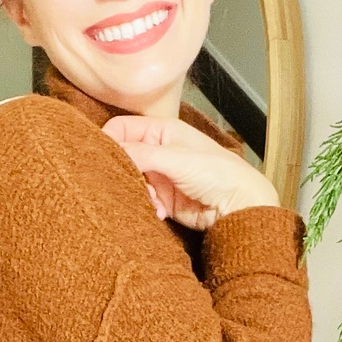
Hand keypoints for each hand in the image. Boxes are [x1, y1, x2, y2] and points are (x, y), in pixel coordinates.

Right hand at [102, 114, 279, 230]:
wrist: (237, 205)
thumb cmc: (215, 172)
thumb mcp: (175, 158)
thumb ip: (141, 154)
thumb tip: (109, 150)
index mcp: (161, 130)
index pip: (122, 128)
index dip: (110, 141)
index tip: (103, 159)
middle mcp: (157, 150)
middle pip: (123, 157)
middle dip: (122, 172)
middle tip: (126, 184)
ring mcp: (159, 175)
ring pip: (129, 181)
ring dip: (136, 193)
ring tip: (153, 202)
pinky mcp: (162, 198)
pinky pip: (141, 200)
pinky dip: (146, 207)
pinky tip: (160, 213)